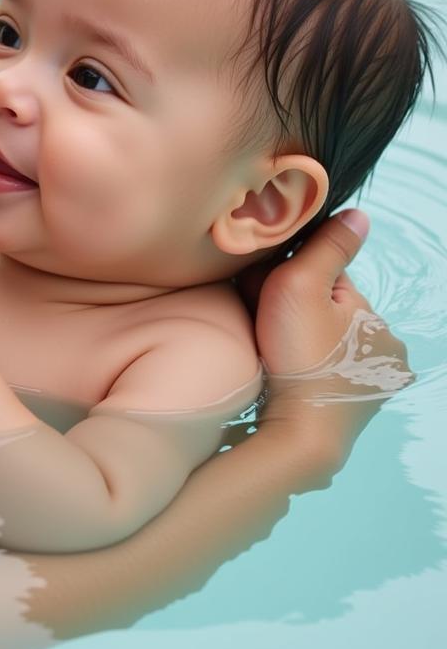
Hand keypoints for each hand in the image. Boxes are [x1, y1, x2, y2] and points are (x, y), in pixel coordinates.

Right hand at [245, 209, 411, 475]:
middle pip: (326, 314)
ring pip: (324, 345)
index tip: (265, 294)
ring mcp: (370, 386)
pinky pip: (324, 375)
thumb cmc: (299, 358)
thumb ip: (328, 246)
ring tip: (272, 354)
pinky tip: (285, 376)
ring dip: (299, 342)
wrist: (300, 435)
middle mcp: (385, 352)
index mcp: (375, 320)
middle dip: (294, 312)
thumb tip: (358, 213)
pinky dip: (305, 371)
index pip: (328, 282)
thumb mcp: (303, 285)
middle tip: (264, 325)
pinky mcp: (352, 412)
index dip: (291, 281)